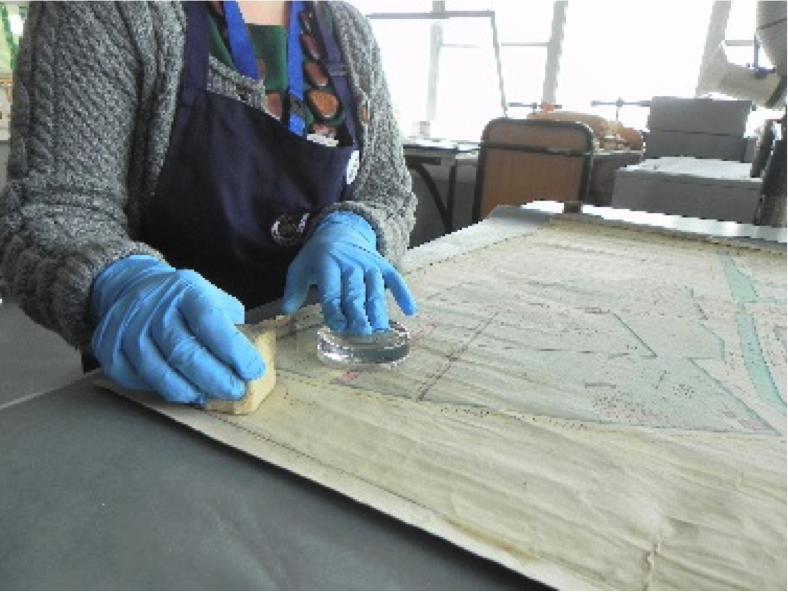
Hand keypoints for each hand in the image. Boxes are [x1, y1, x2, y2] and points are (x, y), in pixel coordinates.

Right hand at [91, 256, 264, 404]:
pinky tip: (178, 390)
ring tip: (207, 396)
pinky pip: (134, 379)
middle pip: (185, 352)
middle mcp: (153, 305)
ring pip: (158, 371)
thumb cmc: (185, 300)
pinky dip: (158, 390)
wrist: (132, 285)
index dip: (235, 351)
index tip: (253, 371)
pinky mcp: (108, 346)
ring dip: (188, 390)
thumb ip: (232, 325)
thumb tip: (253, 361)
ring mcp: (127, 326)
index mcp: (186, 290)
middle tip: (235, 392)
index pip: (212, 323)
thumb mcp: (213, 298)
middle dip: (216, 378)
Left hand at [281, 211, 416, 333]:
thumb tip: (284, 313)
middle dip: (358, 312)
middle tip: (362, 332)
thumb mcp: (300, 268)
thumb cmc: (317, 256)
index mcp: (327, 263)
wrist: (341, 229)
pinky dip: (403, 293)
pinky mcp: (382, 264)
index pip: (331, 291)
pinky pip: (395, 279)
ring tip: (380, 329)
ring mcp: (369, 263)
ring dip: (378, 309)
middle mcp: (350, 263)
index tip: (338, 326)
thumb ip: (293, 291)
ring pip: (375, 289)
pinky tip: (410, 310)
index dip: (335, 309)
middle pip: (355, 292)